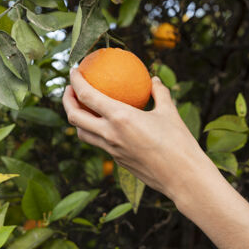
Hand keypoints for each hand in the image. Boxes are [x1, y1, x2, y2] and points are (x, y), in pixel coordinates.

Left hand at [62, 69, 207, 199]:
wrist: (182, 177)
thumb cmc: (179, 142)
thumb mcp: (169, 112)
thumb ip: (159, 92)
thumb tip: (153, 79)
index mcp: (120, 117)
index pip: (87, 95)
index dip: (75, 81)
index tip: (73, 71)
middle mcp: (110, 134)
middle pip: (74, 117)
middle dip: (66, 100)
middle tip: (70, 89)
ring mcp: (111, 150)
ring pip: (82, 133)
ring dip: (76, 119)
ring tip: (82, 108)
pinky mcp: (117, 160)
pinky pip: (99, 143)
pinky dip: (95, 131)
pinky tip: (105, 125)